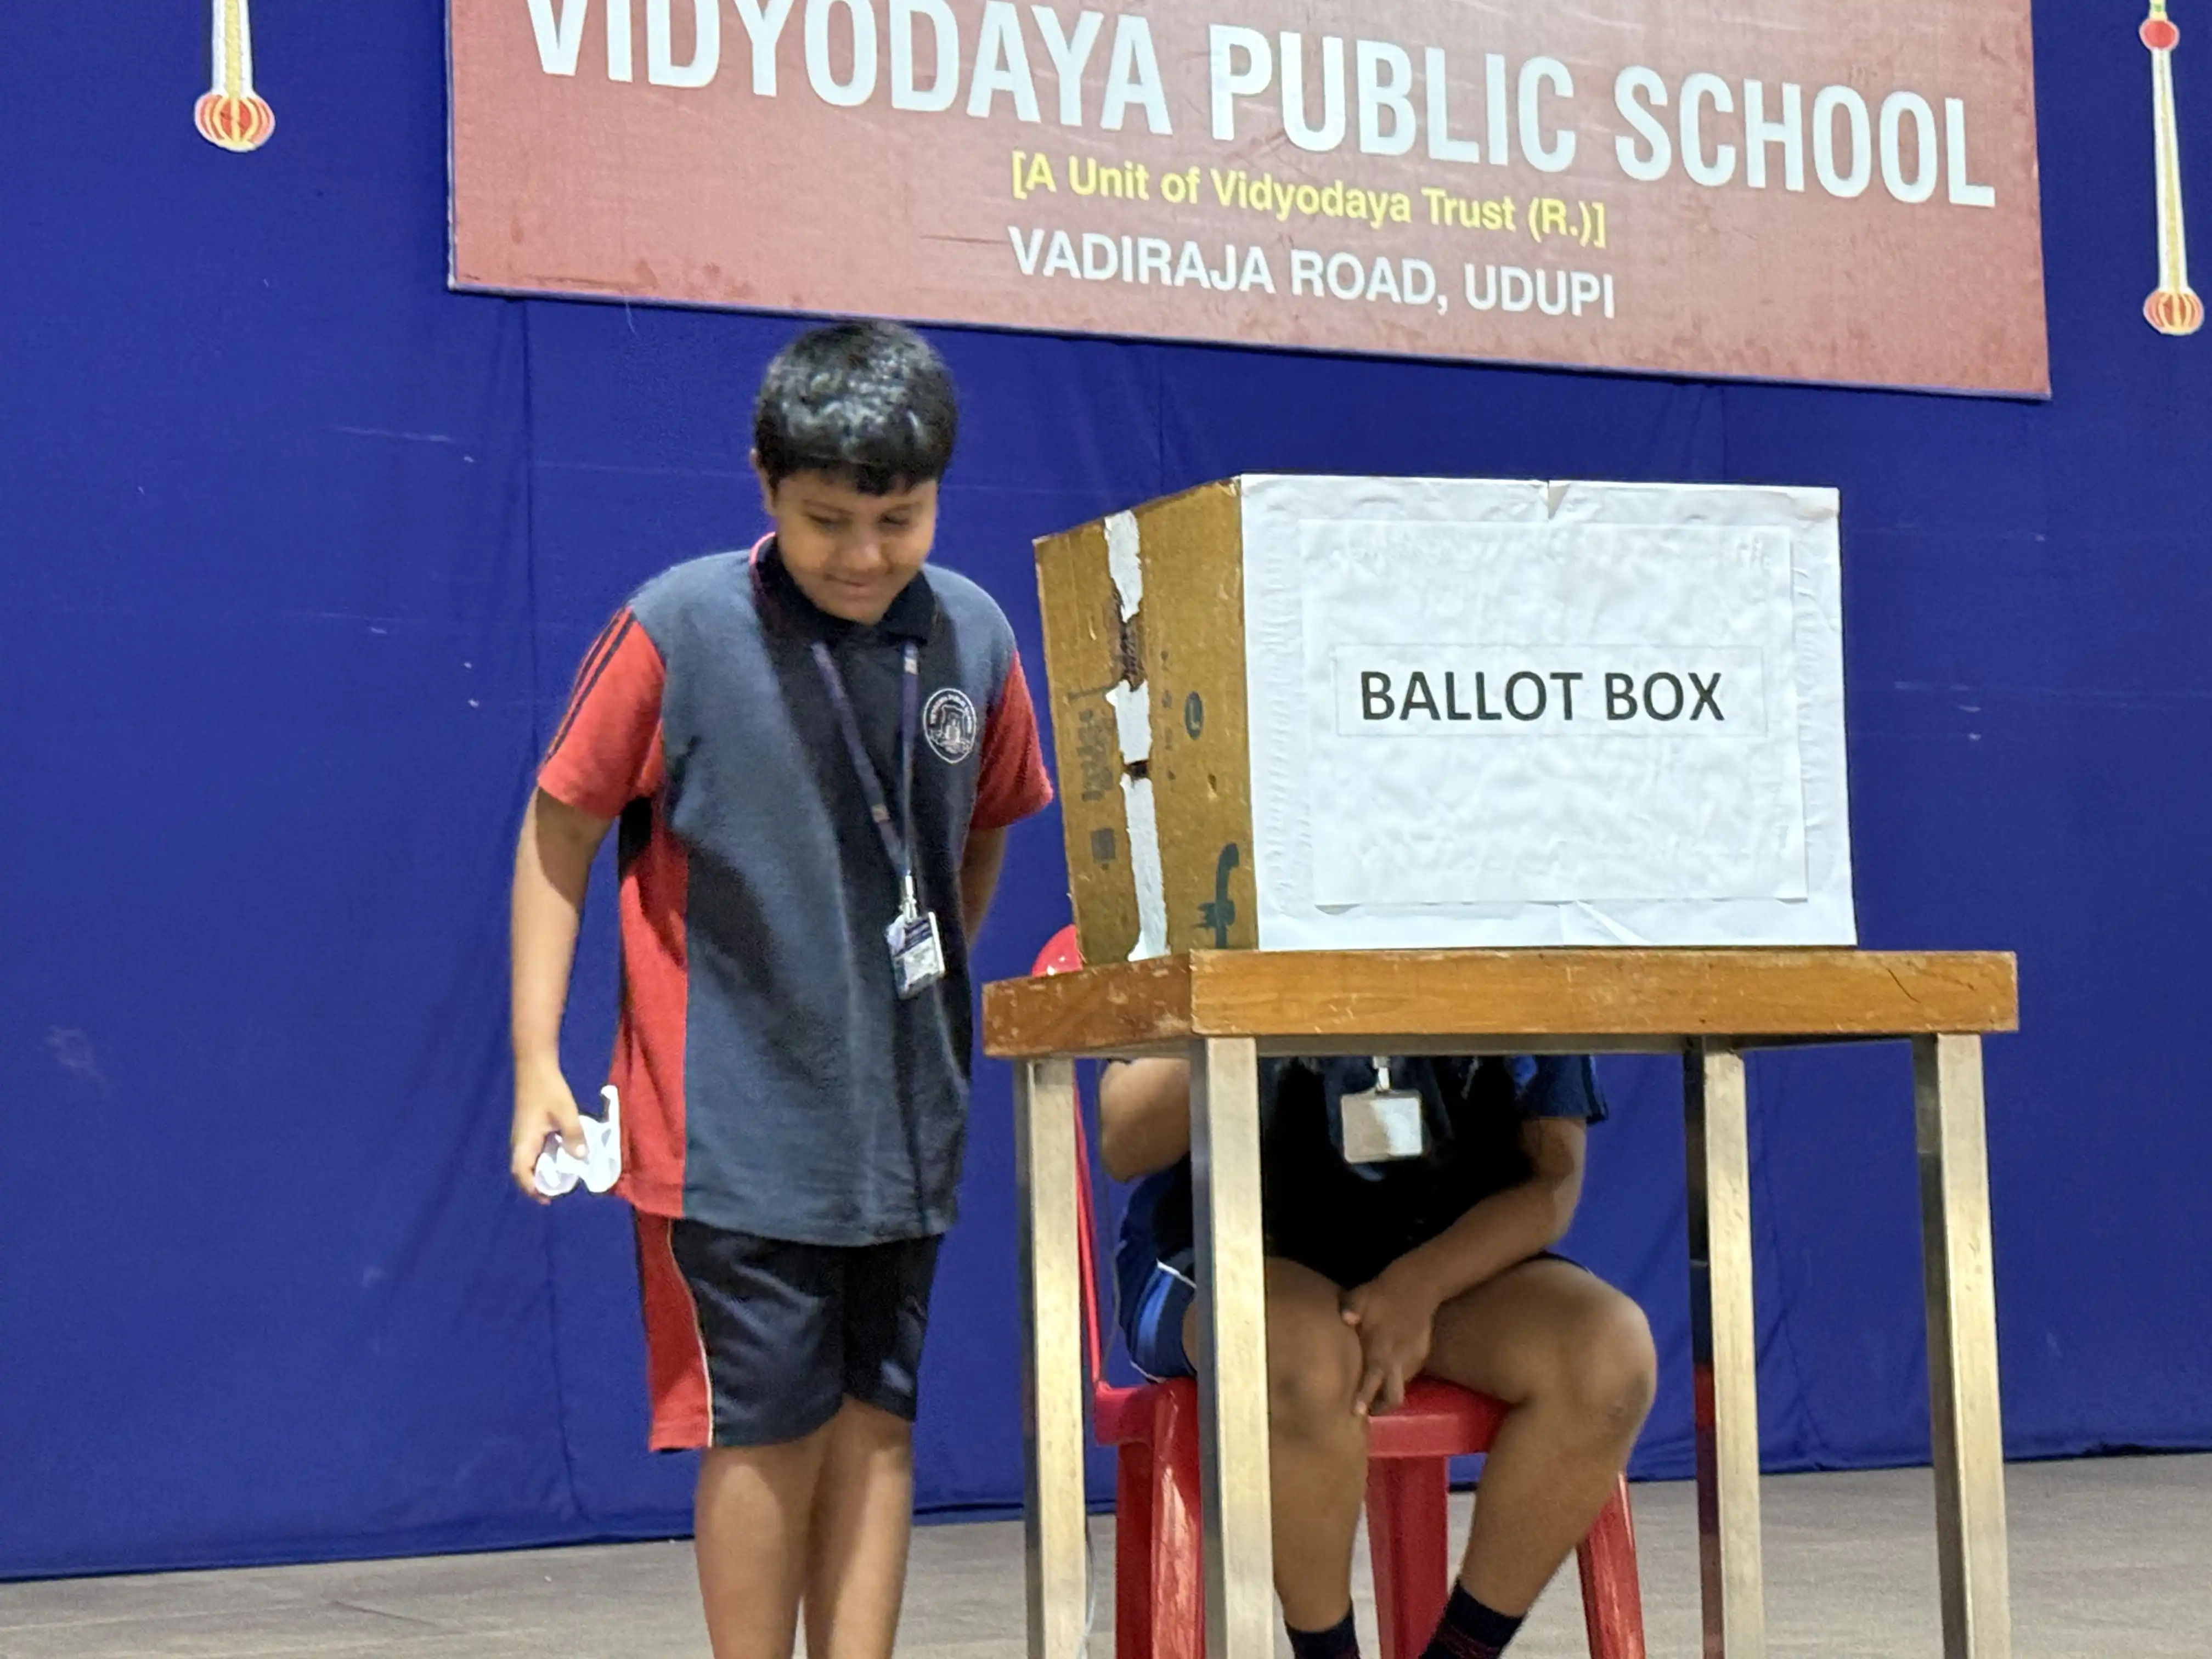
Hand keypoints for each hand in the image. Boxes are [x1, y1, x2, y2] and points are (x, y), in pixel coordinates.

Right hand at [511, 1059, 585, 1202]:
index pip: (521, 1174)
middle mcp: (519, 1142)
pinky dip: (545, 1159)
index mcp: (524, 1142)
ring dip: (543, 1172)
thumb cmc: (548, 1088)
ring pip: (529, 1163)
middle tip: (560, 1191)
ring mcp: (522, 1136)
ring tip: (563, 1178)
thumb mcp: (565, 1111)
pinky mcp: (528, 1129)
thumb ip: (573, 1135)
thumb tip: (581, 1158)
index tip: (549, 1199)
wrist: (535, 1066)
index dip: (533, 1190)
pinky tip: (561, 1157)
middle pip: (524, 1172)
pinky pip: (534, 1152)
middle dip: (539, 1185)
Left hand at [1341, 1265, 1438, 1415]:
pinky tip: (1388, 1365)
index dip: (1365, 1397)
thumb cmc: (1384, 1292)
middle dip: (1382, 1407)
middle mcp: (1398, 1359)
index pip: (1372, 1379)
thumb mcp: (1362, 1295)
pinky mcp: (1422, 1353)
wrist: (1420, 1284)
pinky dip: (1397, 1373)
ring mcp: (1413, 1358)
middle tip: (1368, 1409)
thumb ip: (1350, 1308)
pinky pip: (1408, 1371)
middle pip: (1394, 1395)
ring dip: (1388, 1389)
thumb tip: (1345, 1319)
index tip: (1357, 1413)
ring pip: (1401, 1385)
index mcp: (1380, 1348)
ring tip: (1375, 1388)